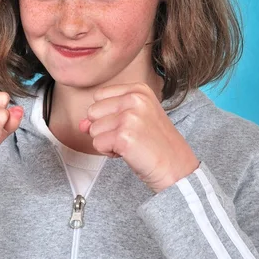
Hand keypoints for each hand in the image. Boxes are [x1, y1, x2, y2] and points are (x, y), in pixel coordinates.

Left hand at [79, 82, 199, 193]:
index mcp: (138, 89)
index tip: (128, 124)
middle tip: (130, 136)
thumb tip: (81, 124)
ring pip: (93, 129)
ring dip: (107, 142)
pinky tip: (129, 153)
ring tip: (131, 144)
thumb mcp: (133, 120)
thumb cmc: (156, 144)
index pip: (99, 96)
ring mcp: (130, 116)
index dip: (107, 115)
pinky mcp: (124, 136)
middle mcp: (134, 98)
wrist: (177, 168)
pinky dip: (109, 153)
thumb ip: (105, 115)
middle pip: (93, 111)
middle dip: (105, 129)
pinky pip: (98, 144)